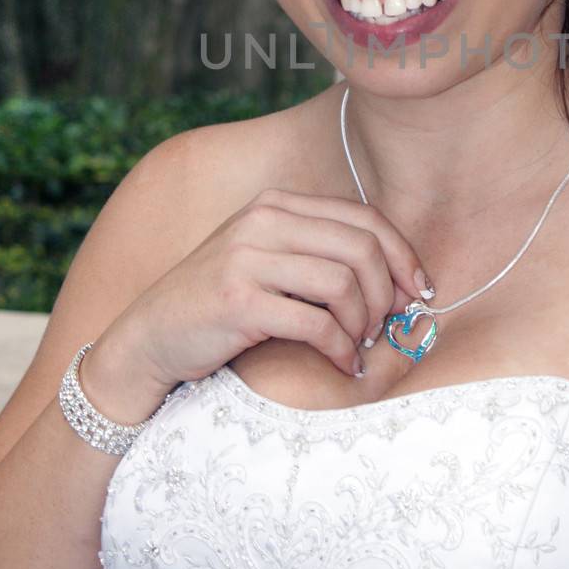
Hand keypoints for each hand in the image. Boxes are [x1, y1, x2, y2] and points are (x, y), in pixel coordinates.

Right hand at [100, 187, 426, 389]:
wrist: (149, 337)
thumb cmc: (218, 304)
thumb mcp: (266, 260)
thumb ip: (316, 253)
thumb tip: (396, 275)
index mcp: (276, 205)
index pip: (364, 218)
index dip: (403, 255)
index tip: (420, 290)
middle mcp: (263, 221)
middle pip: (361, 248)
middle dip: (387, 293)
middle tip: (386, 326)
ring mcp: (247, 258)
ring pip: (344, 284)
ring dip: (364, 324)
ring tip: (360, 345)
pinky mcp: (239, 301)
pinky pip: (316, 323)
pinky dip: (341, 348)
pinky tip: (343, 363)